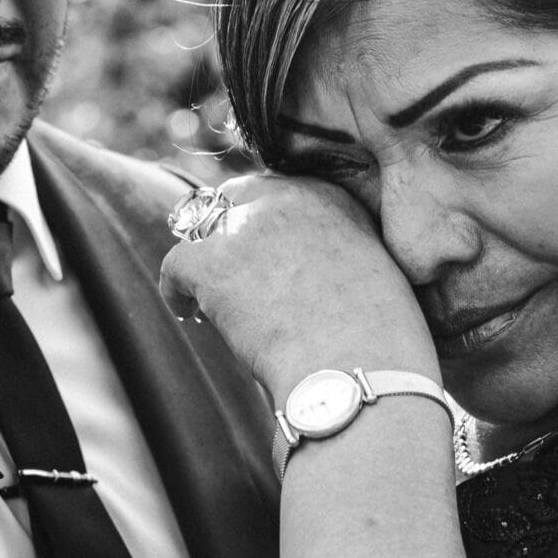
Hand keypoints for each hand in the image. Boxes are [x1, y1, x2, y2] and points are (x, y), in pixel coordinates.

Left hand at [160, 175, 434, 392]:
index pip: (281, 190)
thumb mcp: (378, 276)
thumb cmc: (381, 343)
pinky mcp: (211, 263)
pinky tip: (189, 314)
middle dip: (232, 230)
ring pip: (202, 227)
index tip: (269, 255)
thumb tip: (316, 278)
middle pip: (238, 197)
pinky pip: (176, 266)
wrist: (358, 367)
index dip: (268, 224)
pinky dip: (178, 291)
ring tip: (210, 297)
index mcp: (333, 196)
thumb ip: (345, 257)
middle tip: (233, 270)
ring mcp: (245, 227)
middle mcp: (287, 198)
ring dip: (206, 260)